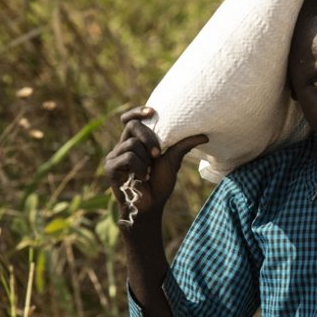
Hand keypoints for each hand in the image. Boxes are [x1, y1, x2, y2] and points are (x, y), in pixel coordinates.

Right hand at [105, 106, 207, 220]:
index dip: (138, 112)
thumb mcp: (173, 160)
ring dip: (145, 160)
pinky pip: (127, 157)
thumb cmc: (160, 183)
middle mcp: (122, 146)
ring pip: (132, 144)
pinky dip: (139, 167)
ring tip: (147, 172)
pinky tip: (141, 178)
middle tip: (157, 154)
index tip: (153, 112)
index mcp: (135, 142)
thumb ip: (184, 145)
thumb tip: (206, 135)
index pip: (131, 119)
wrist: (151, 205)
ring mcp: (114, 156)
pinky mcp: (110, 167)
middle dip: (148, 137)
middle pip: (132, 125)